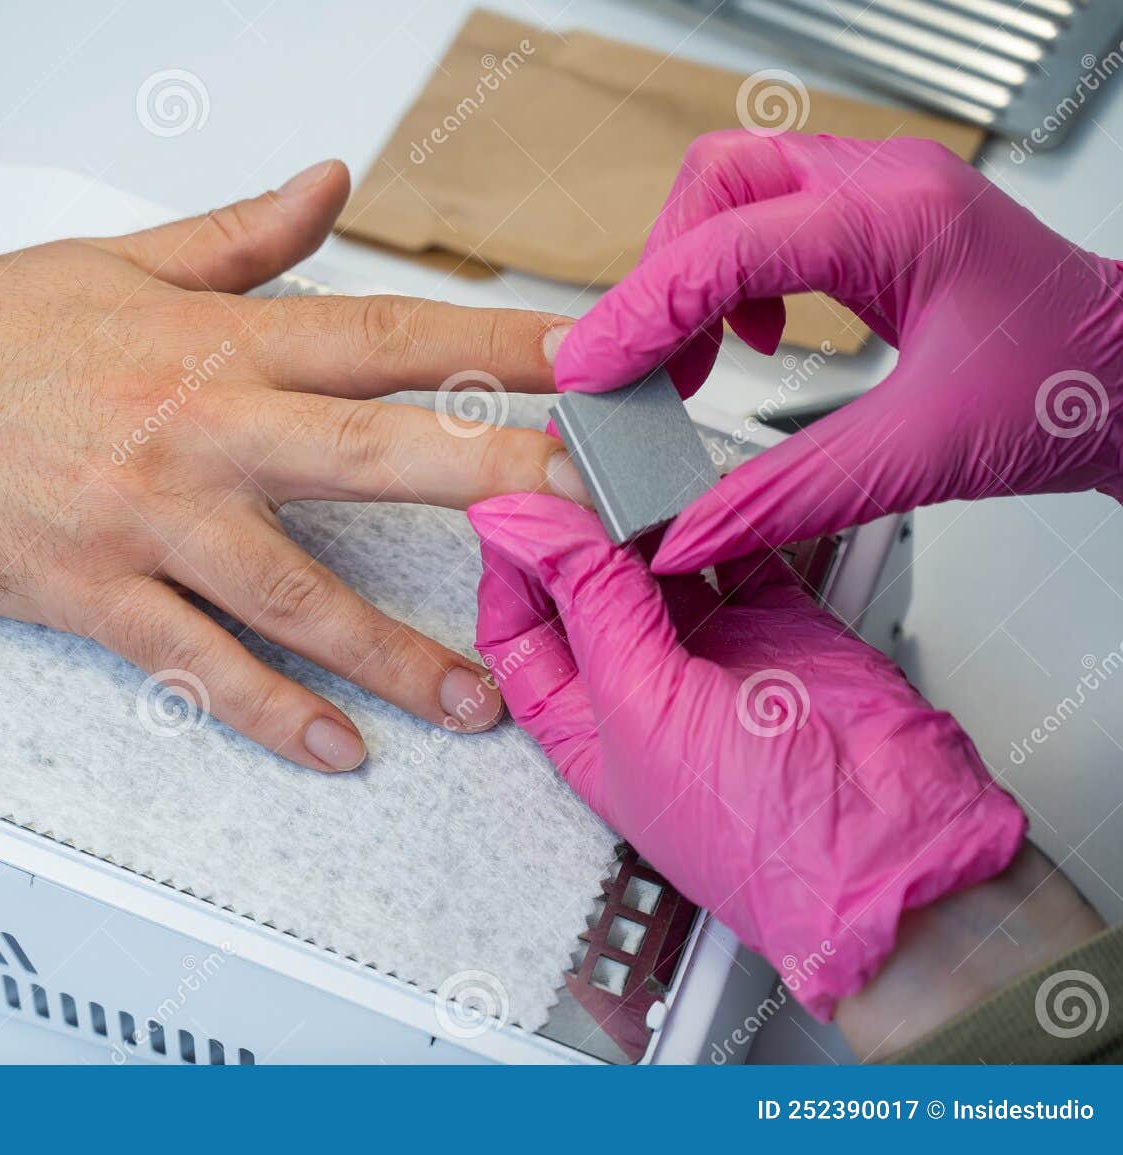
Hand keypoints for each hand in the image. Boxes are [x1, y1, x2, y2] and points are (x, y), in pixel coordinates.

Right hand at [0, 160, 587, 770]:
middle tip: (586, 514)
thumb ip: (239, 239)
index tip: (587, 360)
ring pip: (296, 591)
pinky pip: (198, 666)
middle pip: (370, 451)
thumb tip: (329, 185)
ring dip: (397, 651)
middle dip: (491, 477)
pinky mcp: (90, 596)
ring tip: (478, 698)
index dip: (498, 342)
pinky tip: (333, 746)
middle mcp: (191, 427)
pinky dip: (269, 711)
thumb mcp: (111, 265)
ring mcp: (142, 520)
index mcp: (207, 340)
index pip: (382, 333)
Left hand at [467, 493, 1025, 1019]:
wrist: (895, 850)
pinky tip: (710, 495)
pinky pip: (743, 556)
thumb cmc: (761, 835)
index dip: (511, 569)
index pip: (521, 631)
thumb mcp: (644, 707)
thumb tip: (524, 527)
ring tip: (638, 475)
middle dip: (578, 530)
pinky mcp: (781, 626)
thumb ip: (591, 604)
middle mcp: (644, 688)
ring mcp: (713, 654)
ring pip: (662, 564)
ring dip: (648, 519)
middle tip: (581, 470)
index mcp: (586, 724)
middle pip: (587, 588)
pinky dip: (727, 521)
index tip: (517, 506)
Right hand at [551, 132, 1122, 574]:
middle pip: (714, 184)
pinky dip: (725, 284)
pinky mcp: (869, 228)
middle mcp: (883, 187)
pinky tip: (741, 342)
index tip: (590, 370)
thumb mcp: (924, 457)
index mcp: (901, 219)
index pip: (728, 243)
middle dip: (657, 274)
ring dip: (686, 278)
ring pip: (730, 196)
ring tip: (679, 365)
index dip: (643, 311)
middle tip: (633, 365)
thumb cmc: (1074, 390)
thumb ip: (792, 496)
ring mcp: (875, 199)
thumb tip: (692, 530)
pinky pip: (762, 224)